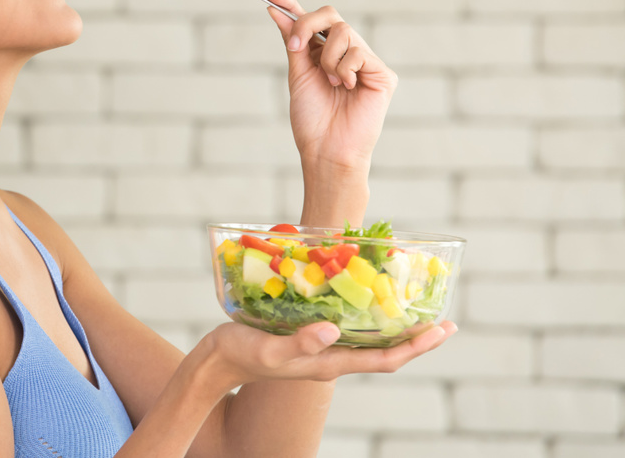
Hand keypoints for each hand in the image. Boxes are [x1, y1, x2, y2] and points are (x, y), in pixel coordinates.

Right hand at [206, 320, 456, 389]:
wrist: (218, 361)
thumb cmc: (241, 354)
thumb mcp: (269, 348)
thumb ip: (300, 343)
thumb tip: (334, 331)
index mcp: (329, 363)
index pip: (384, 359)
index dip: (415, 346)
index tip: (442, 330)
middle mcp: (331, 357)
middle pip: (384, 351)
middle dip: (415, 338)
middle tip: (443, 319)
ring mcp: (321, 348)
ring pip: (368, 340)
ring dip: (393, 327)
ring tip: (413, 309)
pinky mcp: (309, 336)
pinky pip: (347, 328)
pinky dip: (364, 315)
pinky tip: (363, 299)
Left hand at [266, 0, 396, 173]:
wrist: (326, 149)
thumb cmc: (312, 119)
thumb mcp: (298, 74)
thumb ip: (293, 42)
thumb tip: (276, 11)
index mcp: (324, 55)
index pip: (312, 23)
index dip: (293, 6)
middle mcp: (346, 54)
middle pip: (331, 16)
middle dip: (308, 24)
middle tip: (296, 46)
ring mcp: (365, 62)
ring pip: (343, 31)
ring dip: (328, 58)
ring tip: (330, 83)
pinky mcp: (382, 73)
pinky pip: (358, 52)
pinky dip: (344, 69)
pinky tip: (346, 88)